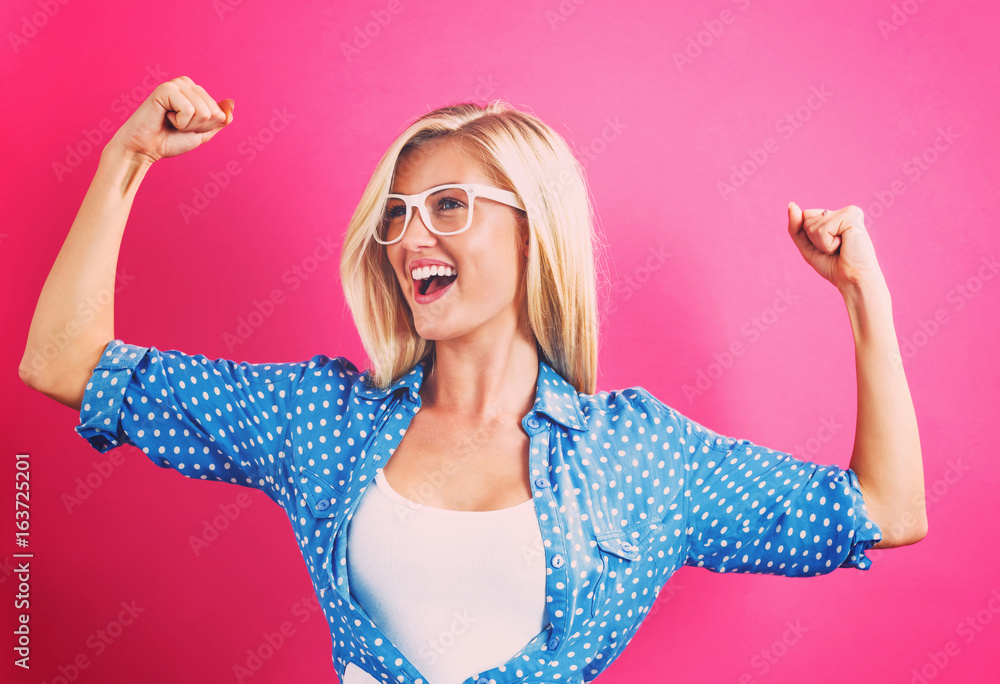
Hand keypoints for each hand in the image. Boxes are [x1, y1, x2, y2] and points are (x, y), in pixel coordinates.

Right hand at [106, 76, 233, 165]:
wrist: (146, 149)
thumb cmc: (171, 140)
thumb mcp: (203, 132)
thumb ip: (220, 120)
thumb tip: (231, 102)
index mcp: (196, 91)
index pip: (220, 113)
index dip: (206, 128)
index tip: (186, 127)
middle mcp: (186, 83)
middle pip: (214, 112)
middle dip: (198, 126)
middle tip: (177, 126)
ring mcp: (176, 84)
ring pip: (203, 112)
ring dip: (188, 125)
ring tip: (170, 121)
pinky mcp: (165, 89)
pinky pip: (189, 110)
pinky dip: (179, 122)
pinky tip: (164, 117)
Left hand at [787, 202, 885, 293]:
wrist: (853, 279)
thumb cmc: (833, 265)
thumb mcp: (808, 246)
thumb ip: (796, 227)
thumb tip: (791, 205)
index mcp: (836, 216)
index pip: (805, 216)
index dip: (809, 236)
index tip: (827, 247)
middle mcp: (843, 211)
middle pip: (806, 218)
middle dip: (814, 239)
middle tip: (834, 249)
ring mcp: (849, 212)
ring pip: (812, 224)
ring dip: (821, 243)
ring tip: (840, 248)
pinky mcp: (852, 216)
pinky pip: (822, 230)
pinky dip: (827, 244)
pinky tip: (843, 246)